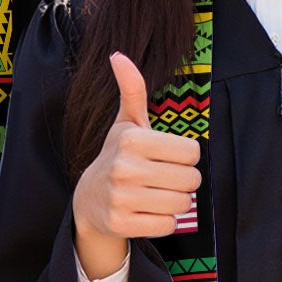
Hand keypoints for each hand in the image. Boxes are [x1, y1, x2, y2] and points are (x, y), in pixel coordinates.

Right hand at [70, 52, 201, 280]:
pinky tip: (147, 212)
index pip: (192, 151)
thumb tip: (118, 55)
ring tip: (156, 195)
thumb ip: (132, 90)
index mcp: (131, 139)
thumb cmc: (118, 156)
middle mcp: (124, 167)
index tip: (167, 158)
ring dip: (176, 202)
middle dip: (184, 181)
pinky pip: (167, 226)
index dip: (185, 156)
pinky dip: (164, 222)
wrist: (89, 199)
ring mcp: (121, 198)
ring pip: (182, 204)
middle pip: (191, 179)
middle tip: (164, 179)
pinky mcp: (121, 224)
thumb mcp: (126, 123)